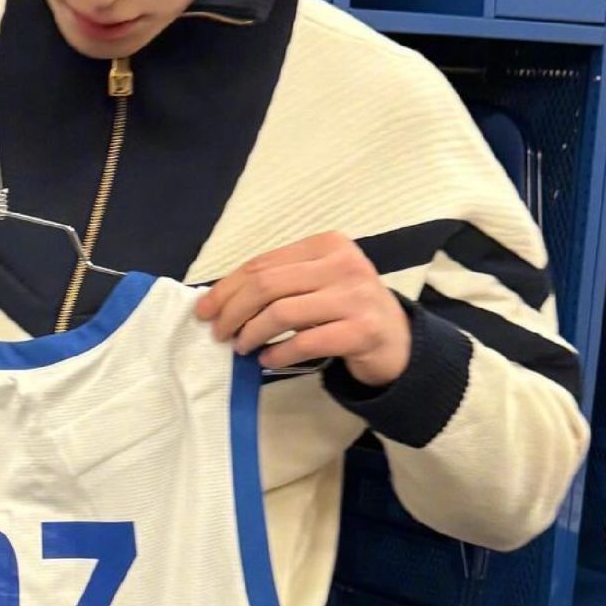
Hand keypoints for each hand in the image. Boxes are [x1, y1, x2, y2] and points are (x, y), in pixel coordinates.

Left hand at [194, 233, 410, 385]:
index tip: (205, 309)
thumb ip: (280, 281)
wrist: (399, 340)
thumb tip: (220, 298)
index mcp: (328, 244)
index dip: (227, 287)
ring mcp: (355, 297)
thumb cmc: (348, 308)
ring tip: (242, 347)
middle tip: (219, 332)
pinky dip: (279, 353)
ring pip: (282, 312)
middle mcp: (343, 264)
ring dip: (252, 333)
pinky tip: (268, 360)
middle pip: (267, 285)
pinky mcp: (362, 331)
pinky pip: (306, 342)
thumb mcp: (317, 282)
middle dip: (233, 310)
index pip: (263, 263)